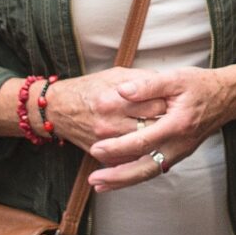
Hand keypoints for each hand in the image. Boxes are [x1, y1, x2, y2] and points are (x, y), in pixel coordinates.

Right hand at [34, 73, 172, 151]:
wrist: (58, 109)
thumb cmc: (89, 88)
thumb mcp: (115, 75)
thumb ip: (142, 79)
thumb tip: (166, 83)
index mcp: (114, 99)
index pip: (155, 104)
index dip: (170, 103)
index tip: (177, 101)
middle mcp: (109, 123)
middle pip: (152, 127)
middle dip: (167, 122)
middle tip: (177, 118)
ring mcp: (105, 141)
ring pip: (143, 146)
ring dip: (158, 139)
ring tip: (167, 131)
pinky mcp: (101, 154)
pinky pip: (130, 159)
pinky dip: (143, 153)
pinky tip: (152, 146)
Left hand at [86, 63, 235, 190]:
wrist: (227, 97)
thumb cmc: (201, 85)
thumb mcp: (176, 77)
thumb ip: (148, 85)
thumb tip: (121, 91)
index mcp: (177, 125)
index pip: (143, 141)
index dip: (118, 147)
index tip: (96, 149)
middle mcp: (179, 144)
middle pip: (145, 168)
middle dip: (118, 176)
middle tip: (95, 180)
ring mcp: (180, 152)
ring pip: (150, 173)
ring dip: (124, 181)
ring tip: (101, 185)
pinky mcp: (179, 154)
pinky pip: (155, 168)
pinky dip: (136, 175)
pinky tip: (119, 176)